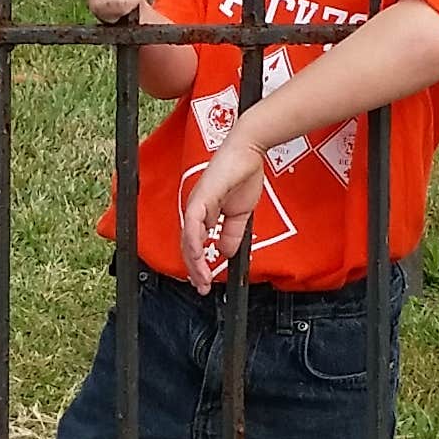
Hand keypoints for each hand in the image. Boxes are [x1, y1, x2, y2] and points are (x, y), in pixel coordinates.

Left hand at [180, 117, 264, 291]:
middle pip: (188, 245)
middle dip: (195, 269)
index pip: (196, 244)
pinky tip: (199, 256)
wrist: (249, 152)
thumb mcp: (241, 214)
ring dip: (194, 261)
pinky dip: (195, 241)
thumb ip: (231, 233)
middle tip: (202, 286)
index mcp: (204, 213)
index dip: (199, 264)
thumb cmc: (243, 175)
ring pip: (188, 238)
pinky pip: (193, 223)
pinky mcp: (202, 197)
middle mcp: (196, 209)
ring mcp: (197, 203)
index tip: (205, 281)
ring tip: (202, 278)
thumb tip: (225, 253)